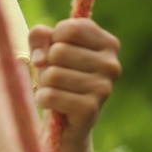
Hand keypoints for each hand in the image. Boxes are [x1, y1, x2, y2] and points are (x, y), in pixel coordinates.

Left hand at [28, 18, 120, 134]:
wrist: (66, 122)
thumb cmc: (59, 76)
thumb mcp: (47, 48)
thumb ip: (40, 36)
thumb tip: (40, 58)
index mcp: (108, 44)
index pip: (70, 28)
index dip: (53, 38)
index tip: (56, 51)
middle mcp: (111, 65)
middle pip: (59, 51)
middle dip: (48, 64)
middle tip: (57, 77)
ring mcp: (104, 88)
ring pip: (53, 74)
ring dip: (45, 83)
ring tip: (56, 90)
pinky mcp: (90, 109)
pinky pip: (51, 95)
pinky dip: (43, 99)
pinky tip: (53, 105)